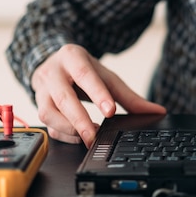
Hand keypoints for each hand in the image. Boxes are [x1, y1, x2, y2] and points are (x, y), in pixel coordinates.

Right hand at [31, 44, 165, 146]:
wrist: (53, 62)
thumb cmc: (83, 71)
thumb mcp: (107, 77)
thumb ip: (130, 96)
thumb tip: (157, 111)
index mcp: (72, 58)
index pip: (85, 76)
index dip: (98, 94)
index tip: (110, 111)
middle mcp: (53, 72)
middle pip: (64, 97)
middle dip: (80, 120)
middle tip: (94, 135)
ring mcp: (41, 89)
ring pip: (48, 112)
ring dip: (68, 129)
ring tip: (88, 138)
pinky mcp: (37, 104)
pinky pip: (46, 124)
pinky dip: (62, 135)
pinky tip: (78, 139)